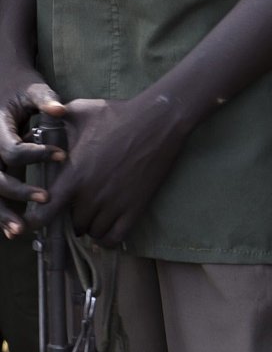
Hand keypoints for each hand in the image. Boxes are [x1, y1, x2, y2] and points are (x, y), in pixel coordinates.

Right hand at [0, 74, 63, 232]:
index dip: (36, 155)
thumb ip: (44, 99)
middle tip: (45, 199)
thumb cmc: (19, 88)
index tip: (63, 156)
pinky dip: (1, 211)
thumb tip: (59, 109)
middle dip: (18, 190)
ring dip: (3, 212)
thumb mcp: (31, 89)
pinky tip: (11, 231)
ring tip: (20, 231)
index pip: (11, 150)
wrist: (1, 83)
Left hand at [35, 93, 193, 246]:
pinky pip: (116, 237)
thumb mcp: (79, 111)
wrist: (156, 124)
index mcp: (74, 174)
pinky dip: (108, 240)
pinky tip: (105, 234)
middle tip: (74, 211)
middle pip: (73, 222)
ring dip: (90, 229)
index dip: (37, 219)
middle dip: (71, 219)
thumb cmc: (117, 115)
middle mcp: (92, 194)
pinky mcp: (135, 208)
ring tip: (90, 220)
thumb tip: (46, 114)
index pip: (48, 208)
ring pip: (94, 232)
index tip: (34, 221)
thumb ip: (56, 118)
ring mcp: (115, 203)